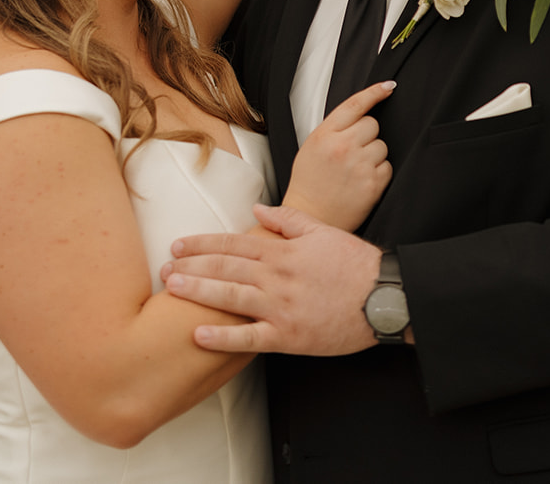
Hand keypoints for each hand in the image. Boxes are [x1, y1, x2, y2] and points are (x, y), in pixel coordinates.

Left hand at [162, 204, 382, 354]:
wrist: (384, 297)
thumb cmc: (356, 265)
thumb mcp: (323, 231)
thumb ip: (287, 219)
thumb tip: (256, 210)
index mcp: (283, 251)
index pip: (234, 242)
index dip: (203, 243)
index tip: (179, 243)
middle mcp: (277, 277)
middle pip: (225, 266)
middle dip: (191, 265)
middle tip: (164, 267)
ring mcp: (281, 307)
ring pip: (230, 296)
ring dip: (198, 291)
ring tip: (172, 289)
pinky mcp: (289, 336)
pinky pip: (249, 338)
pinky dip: (222, 337)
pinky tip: (199, 334)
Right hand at [283, 81, 393, 229]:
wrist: (311, 216)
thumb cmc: (309, 183)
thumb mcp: (311, 146)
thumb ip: (334, 129)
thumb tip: (359, 114)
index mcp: (324, 135)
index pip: (355, 105)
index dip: (374, 92)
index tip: (388, 87)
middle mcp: (343, 147)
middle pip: (372, 124)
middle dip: (366, 134)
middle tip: (352, 151)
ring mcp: (359, 165)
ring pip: (382, 145)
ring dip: (373, 154)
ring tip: (354, 169)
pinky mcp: (373, 183)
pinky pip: (387, 166)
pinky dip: (378, 172)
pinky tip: (361, 180)